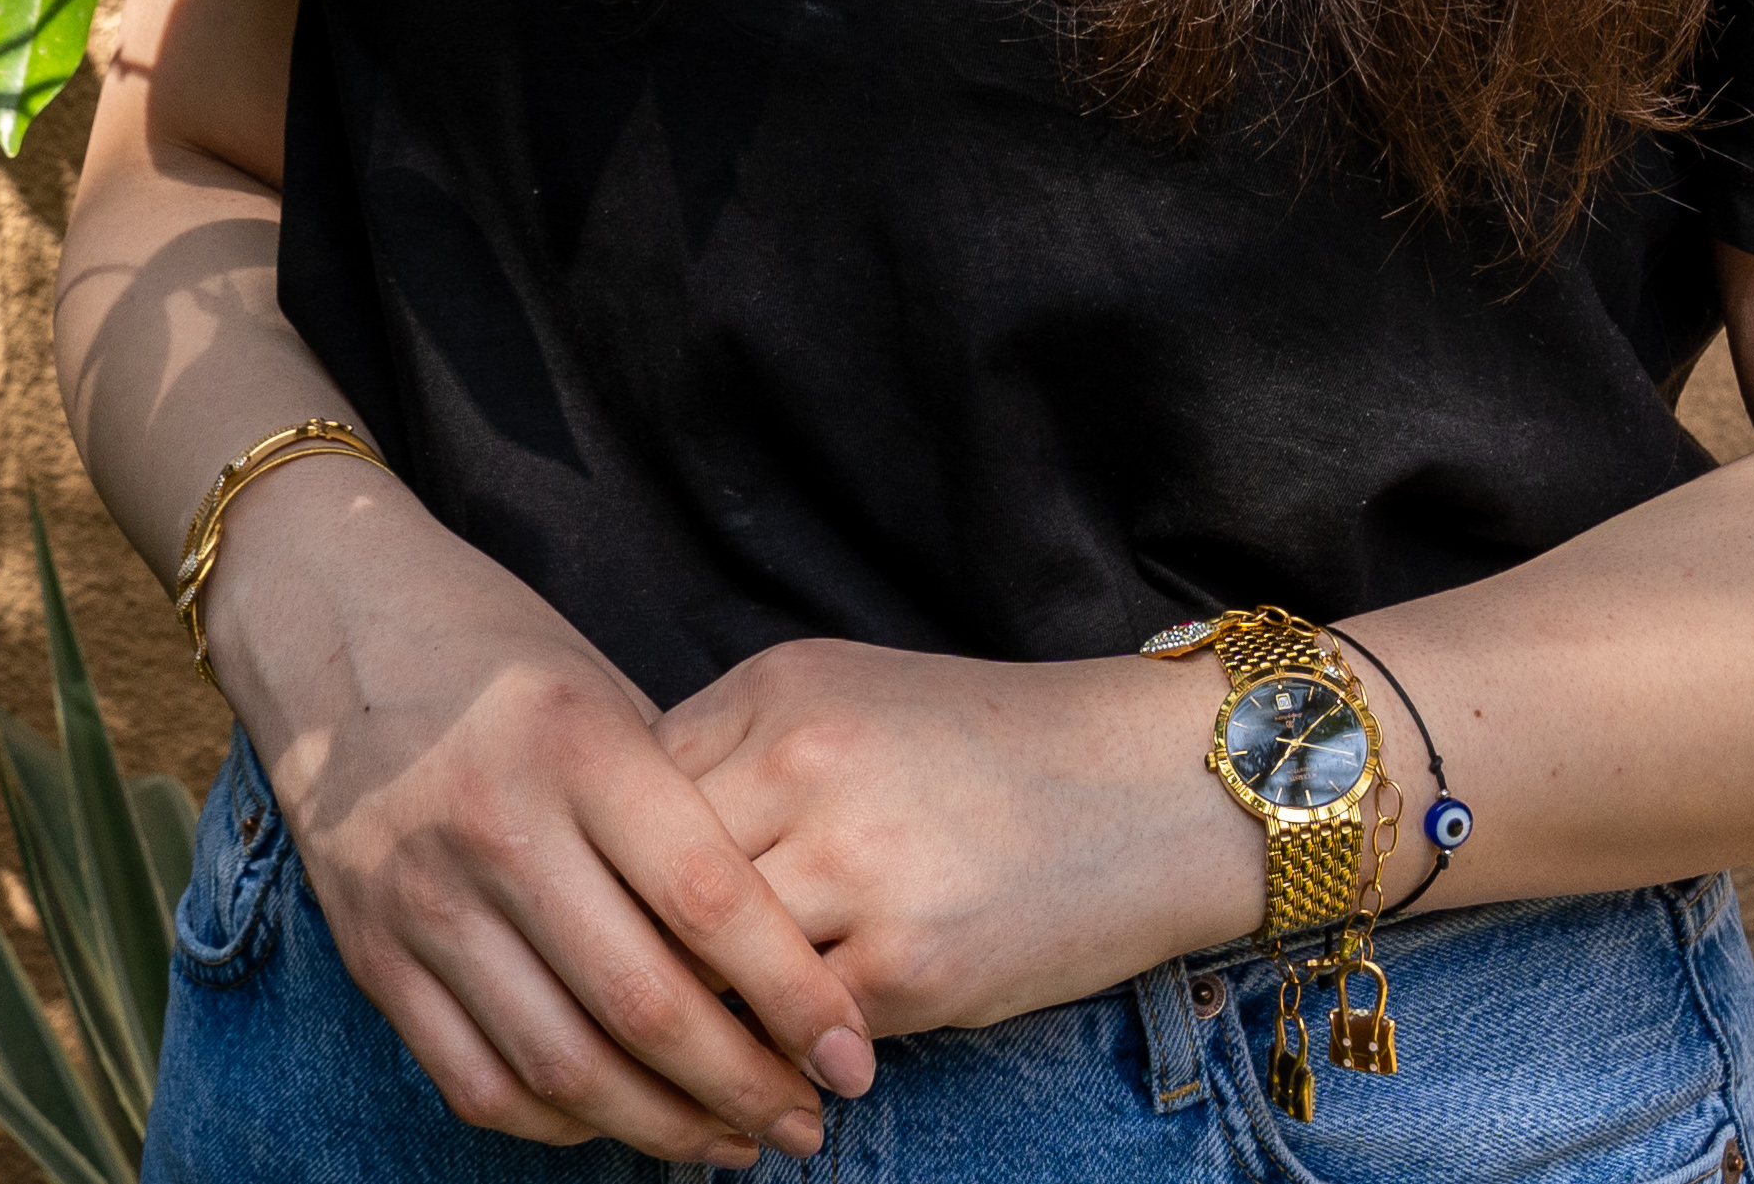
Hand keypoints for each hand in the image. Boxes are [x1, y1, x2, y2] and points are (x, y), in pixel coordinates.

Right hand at [204, 465, 878, 1161]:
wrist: (331, 619)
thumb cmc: (501, 657)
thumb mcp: (607, 694)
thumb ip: (680, 808)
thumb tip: (788, 945)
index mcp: (576, 746)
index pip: (710, 903)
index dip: (795, 997)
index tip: (852, 1054)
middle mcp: (496, 824)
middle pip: (643, 1003)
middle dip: (745, 1086)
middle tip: (807, 1121)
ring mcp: (422, 898)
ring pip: (563, 1065)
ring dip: (664, 1127)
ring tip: (732, 1141)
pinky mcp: (370, 952)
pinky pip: (478, 1080)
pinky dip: (561, 1124)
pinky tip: (619, 1122)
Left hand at [655, 640, 1254, 1040]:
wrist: (1155, 786)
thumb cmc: (988, 746)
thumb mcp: (849, 696)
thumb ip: (737, 749)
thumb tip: (625, 837)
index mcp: (778, 692)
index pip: (629, 792)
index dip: (605, 858)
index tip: (598, 905)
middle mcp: (803, 768)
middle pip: (652, 884)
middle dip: (630, 947)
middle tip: (615, 995)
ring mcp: (856, 869)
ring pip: (711, 969)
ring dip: (696, 1016)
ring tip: (682, 1047)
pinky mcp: (910, 965)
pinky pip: (796, 1029)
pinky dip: (780, 1051)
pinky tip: (781, 1060)